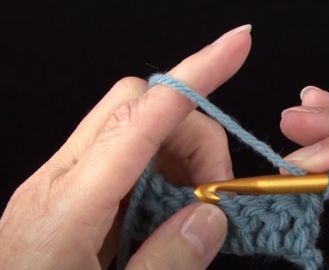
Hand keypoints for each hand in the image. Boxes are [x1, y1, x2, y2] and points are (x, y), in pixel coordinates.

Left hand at [0, 25, 251, 269]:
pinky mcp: (68, 191)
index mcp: (68, 205)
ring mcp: (61, 181)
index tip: (236, 45)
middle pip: (139, 106)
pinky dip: (160, 173)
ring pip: (136, 124)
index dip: (196, 74)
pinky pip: (124, 155)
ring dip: (179, 156)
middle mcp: (60, 178)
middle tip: (211, 193)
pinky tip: (164, 213)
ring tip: (189, 210)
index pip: (143, 114)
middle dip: (192, 133)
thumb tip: (211, 216)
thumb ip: (168, 263)